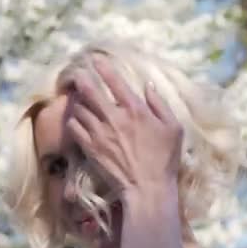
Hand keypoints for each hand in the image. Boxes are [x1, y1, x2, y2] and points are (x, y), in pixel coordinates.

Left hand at [66, 55, 182, 203]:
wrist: (146, 188)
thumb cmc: (164, 159)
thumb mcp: (173, 128)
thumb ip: (160, 105)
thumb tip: (148, 86)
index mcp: (135, 110)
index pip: (115, 82)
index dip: (104, 68)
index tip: (95, 59)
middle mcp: (114, 118)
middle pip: (90, 92)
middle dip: (81, 79)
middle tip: (76, 73)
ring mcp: (100, 133)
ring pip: (80, 109)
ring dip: (77, 101)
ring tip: (75, 97)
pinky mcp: (90, 148)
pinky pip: (74, 128)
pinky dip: (73, 120)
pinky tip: (74, 119)